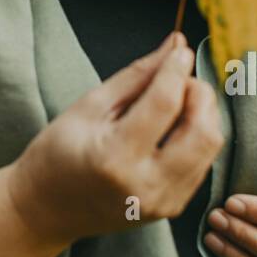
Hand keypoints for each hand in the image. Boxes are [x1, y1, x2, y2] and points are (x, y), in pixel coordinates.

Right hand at [7, 30, 223, 245]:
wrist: (46, 210)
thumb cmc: (57, 154)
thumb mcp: (89, 106)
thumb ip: (136, 76)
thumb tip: (174, 45)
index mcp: (116, 157)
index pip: (164, 104)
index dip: (177, 69)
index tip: (180, 49)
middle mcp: (145, 185)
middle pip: (202, 131)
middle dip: (199, 94)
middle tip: (180, 79)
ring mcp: (162, 202)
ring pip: (210, 148)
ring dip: (203, 115)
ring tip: (178, 101)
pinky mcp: (171, 208)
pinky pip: (202, 164)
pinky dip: (196, 137)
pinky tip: (174, 127)